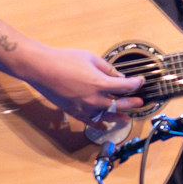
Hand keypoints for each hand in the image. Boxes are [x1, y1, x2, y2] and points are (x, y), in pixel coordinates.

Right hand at [25, 46, 142, 127]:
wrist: (42, 69)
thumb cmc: (65, 59)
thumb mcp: (91, 58)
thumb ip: (107, 68)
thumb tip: (118, 75)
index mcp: (100, 83)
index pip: (125, 87)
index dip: (136, 84)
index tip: (140, 82)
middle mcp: (95, 99)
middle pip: (120, 104)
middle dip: (132, 103)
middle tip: (139, 102)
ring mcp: (84, 107)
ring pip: (106, 116)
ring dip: (118, 117)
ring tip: (126, 119)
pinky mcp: (74, 112)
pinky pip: (90, 122)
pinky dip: (99, 125)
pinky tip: (104, 126)